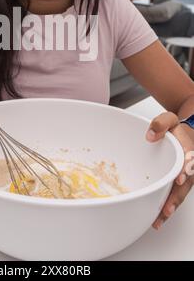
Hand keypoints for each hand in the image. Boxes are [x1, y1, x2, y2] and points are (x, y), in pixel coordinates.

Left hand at [146, 112, 193, 228]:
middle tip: (167, 209)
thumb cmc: (176, 130)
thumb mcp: (169, 120)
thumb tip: (150, 135)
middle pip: (185, 185)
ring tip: (158, 220)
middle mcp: (188, 168)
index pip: (189, 162)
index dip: (186, 170)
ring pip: (179, 195)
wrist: (183, 135)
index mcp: (188, 151)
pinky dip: (166, 207)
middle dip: (176, 198)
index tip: (180, 178)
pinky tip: (156, 218)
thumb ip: (161, 123)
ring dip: (170, 207)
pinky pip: (172, 196)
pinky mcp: (176, 184)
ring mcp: (183, 178)